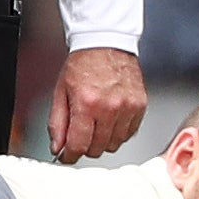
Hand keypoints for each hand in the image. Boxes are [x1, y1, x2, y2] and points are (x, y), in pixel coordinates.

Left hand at [48, 47, 146, 163]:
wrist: (105, 42)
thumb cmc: (83, 63)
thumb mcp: (61, 92)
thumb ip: (57, 123)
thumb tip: (57, 147)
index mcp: (87, 103)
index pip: (78, 145)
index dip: (69, 156)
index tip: (66, 156)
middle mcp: (110, 108)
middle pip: (97, 149)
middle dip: (84, 147)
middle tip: (80, 136)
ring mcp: (128, 108)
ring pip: (114, 145)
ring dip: (102, 141)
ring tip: (96, 124)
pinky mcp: (140, 106)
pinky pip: (129, 134)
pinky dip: (118, 133)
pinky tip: (110, 120)